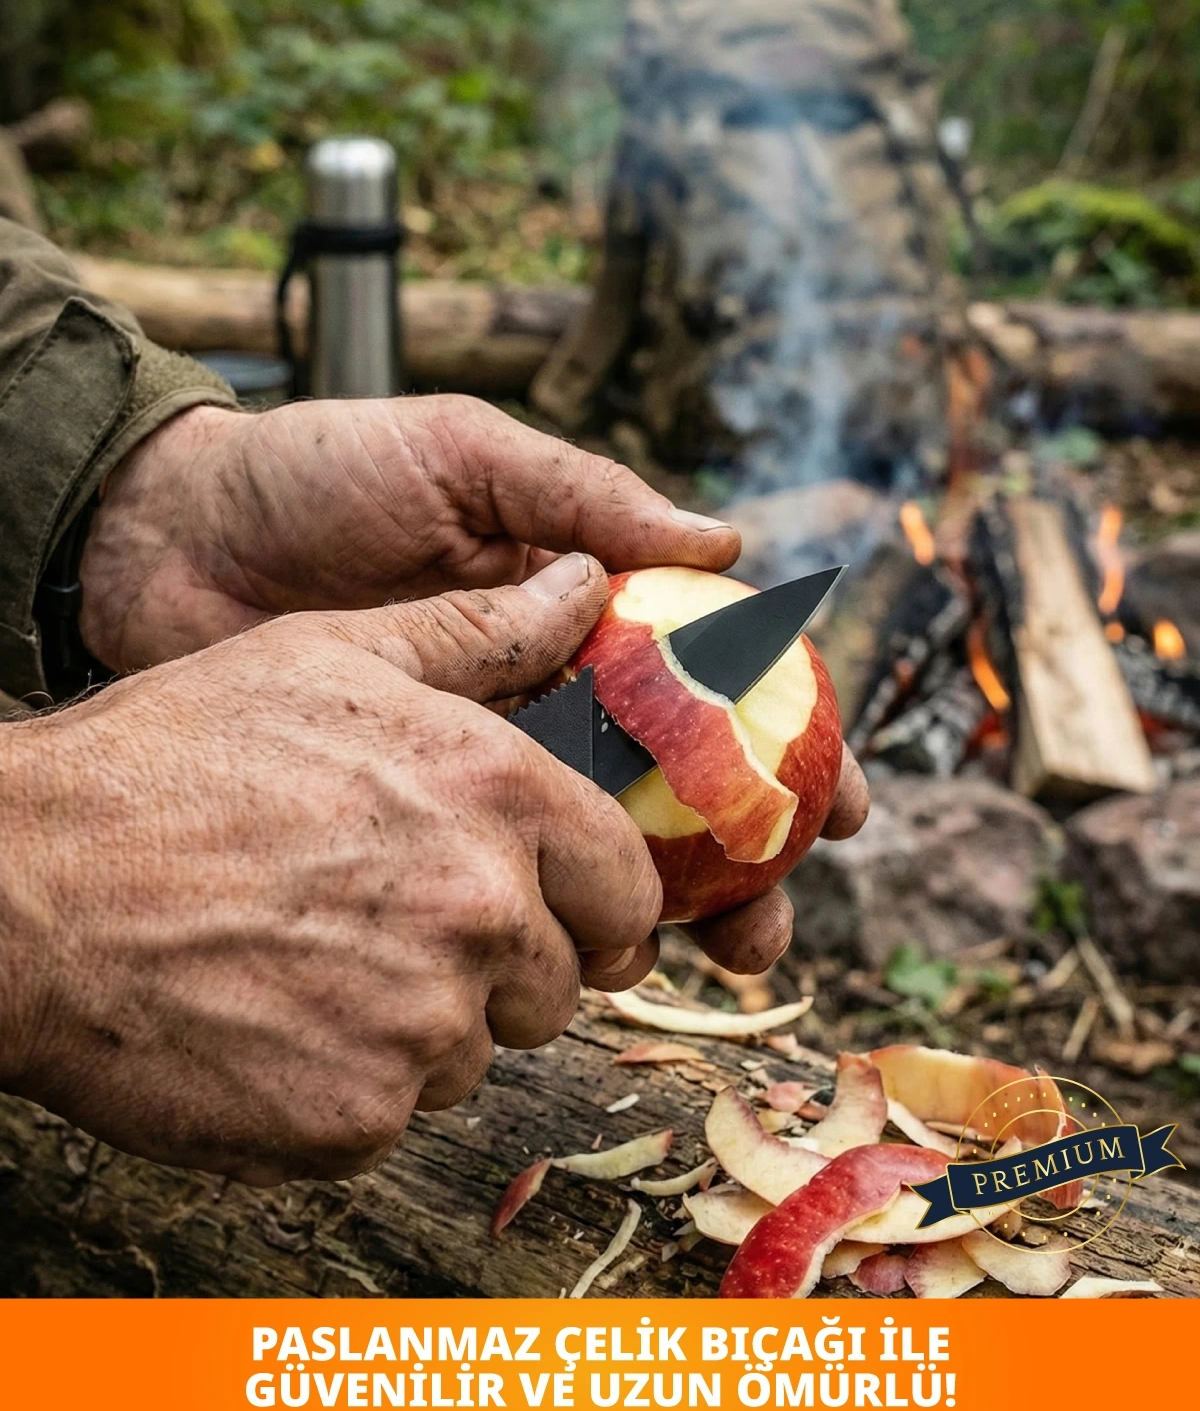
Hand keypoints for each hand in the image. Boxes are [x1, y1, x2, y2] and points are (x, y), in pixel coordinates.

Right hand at [1, 556, 665, 1182]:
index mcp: (496, 791)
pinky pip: (398, 1112)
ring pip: (477, 1050)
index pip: (627, 886)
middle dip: (499, 963)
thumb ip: (476, 635)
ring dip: (421, 1024)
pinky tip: (276, 1021)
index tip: (553, 905)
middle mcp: (480, 910)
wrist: (28, 887)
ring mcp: (422, 1026)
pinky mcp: (358, 1119)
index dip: (591, 900)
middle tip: (393, 924)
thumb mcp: (326, 656)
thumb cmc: (169, 760)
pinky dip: (351, 1085)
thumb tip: (585, 586)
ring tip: (312, 961)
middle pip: (560, 980)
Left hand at [73, 391, 868, 991]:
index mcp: (578, 602)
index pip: (712, 680)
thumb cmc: (318, 471)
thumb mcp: (462, 454)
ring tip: (711, 956)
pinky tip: (595, 953)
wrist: (168, 533)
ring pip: (603, 842)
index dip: (788, 743)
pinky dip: (557, 910)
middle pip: (678, 788)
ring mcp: (482, 752)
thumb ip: (581, 497)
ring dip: (670, 906)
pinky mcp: (410, 802)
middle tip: (770, 922)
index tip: (840, 804)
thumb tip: (724, 546)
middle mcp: (548, 687)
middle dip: (744, 859)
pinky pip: (503, 863)